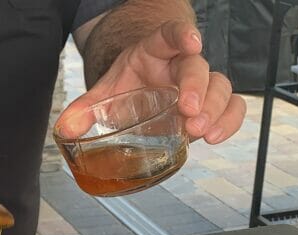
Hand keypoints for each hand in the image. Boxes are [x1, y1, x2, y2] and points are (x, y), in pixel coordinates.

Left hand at [59, 21, 244, 144]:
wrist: (144, 86)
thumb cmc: (130, 84)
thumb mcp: (107, 91)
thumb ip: (86, 109)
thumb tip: (64, 128)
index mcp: (156, 52)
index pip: (172, 35)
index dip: (182, 35)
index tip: (191, 42)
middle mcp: (181, 66)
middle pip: (199, 67)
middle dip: (197, 88)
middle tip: (188, 111)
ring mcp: (200, 86)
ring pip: (221, 87)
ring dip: (215, 110)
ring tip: (199, 131)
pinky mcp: (210, 107)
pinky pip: (232, 108)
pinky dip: (229, 122)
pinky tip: (215, 137)